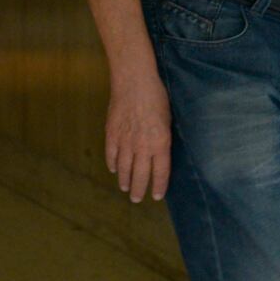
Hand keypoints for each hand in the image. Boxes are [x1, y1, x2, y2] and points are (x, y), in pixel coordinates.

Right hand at [106, 67, 171, 202]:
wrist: (135, 81)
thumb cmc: (157, 97)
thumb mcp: (168, 120)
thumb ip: (164, 139)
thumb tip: (160, 153)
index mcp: (160, 144)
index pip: (160, 173)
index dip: (158, 186)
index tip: (156, 196)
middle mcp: (142, 146)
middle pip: (140, 175)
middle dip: (139, 190)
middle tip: (137, 199)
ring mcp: (125, 141)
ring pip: (123, 168)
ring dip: (124, 180)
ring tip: (125, 188)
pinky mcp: (111, 133)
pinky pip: (111, 154)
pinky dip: (112, 163)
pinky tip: (113, 169)